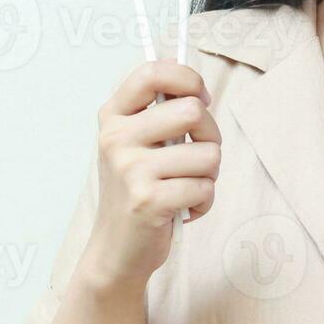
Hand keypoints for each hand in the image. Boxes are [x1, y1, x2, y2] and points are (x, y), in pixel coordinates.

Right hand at [81, 60, 220, 290]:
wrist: (116, 250)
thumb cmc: (136, 190)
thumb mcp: (135, 143)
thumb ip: (157, 111)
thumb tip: (190, 76)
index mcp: (113, 116)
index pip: (152, 72)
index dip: (187, 78)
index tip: (200, 98)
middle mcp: (116, 138)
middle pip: (192, 110)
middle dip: (211, 134)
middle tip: (199, 155)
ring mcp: (131, 169)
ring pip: (208, 153)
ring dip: (210, 174)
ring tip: (187, 187)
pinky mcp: (149, 200)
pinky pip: (204, 187)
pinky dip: (204, 201)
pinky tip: (184, 209)